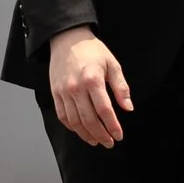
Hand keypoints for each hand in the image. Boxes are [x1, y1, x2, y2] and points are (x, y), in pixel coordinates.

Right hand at [49, 28, 132, 147]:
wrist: (67, 39)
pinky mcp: (55, 93)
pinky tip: (81, 131)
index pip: (104, 110)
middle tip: (109, 143)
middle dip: (101, 135)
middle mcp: (76, 88)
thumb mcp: (112, 64)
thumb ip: (121, 87)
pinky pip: (63, 116)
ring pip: (75, 121)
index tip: (118, 136)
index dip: (112, 126)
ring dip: (86, 135)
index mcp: (93, 80)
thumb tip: (128, 108)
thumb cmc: (92, 51)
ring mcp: (64, 91)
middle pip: (89, 120)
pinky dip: (72, 127)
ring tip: (97, 141)